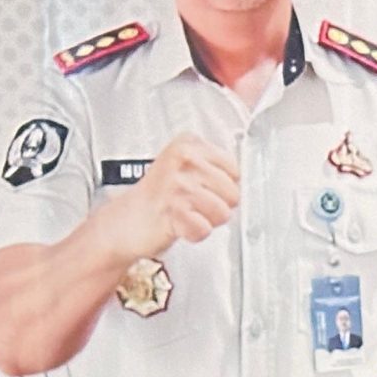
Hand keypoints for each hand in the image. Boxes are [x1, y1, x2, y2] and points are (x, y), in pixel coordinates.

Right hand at [101, 134, 240, 262]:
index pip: (235, 170)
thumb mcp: (188, 168)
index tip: (202, 188)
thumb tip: (247, 178)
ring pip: (223, 213)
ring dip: (206, 220)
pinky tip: (179, 224)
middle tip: (191, 203)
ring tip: (185, 212)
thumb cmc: (162, 196)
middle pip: (233, 194)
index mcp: (190, 143)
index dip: (223, 187)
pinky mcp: (173, 208)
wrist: (129, 220)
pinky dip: (194, 233)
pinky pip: (205, 228)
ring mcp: (178, 182)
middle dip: (217, 205)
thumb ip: (217, 167)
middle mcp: (183, 158)